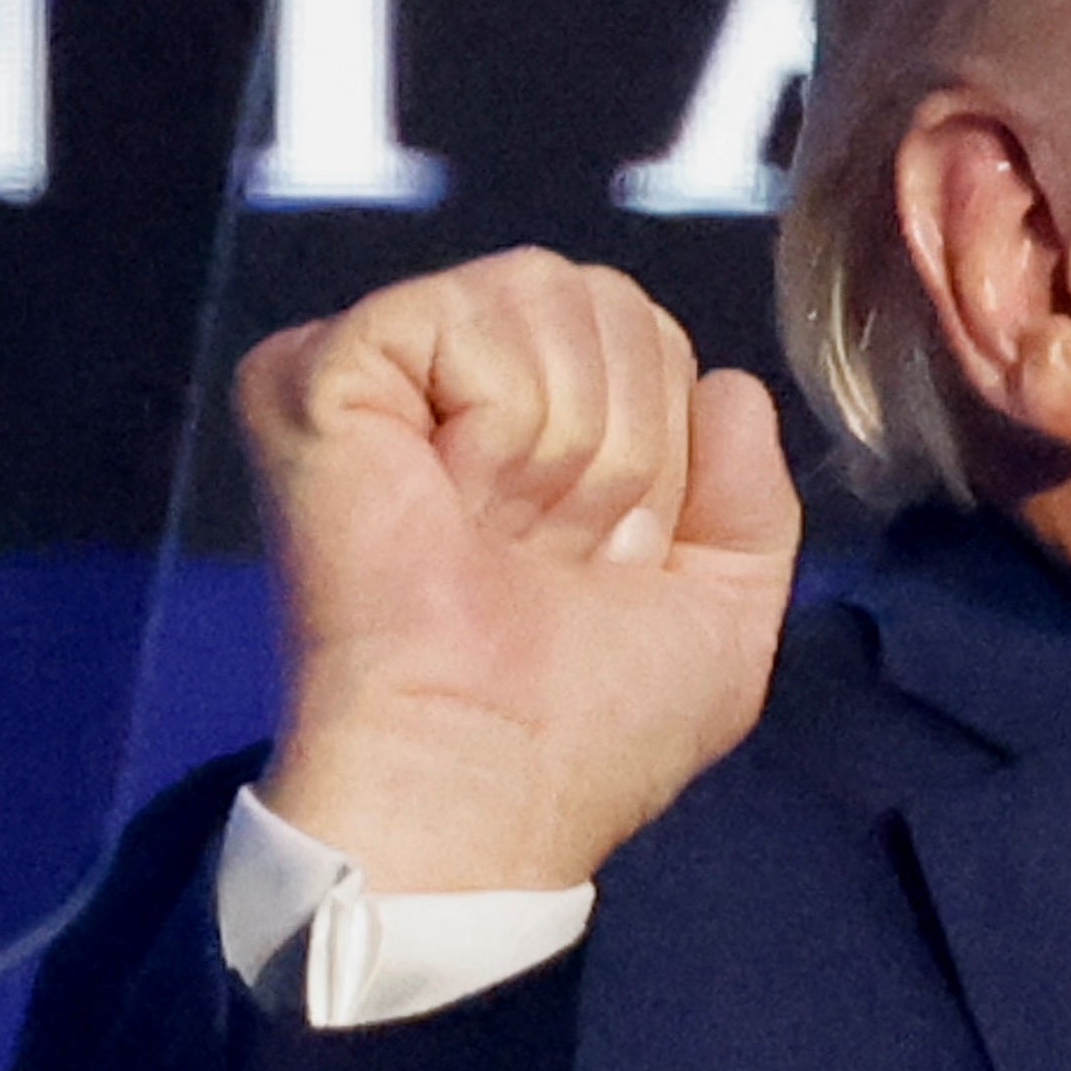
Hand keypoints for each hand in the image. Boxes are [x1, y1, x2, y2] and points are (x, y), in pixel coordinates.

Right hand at [241, 251, 804, 893]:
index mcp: (534, 427)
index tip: (610, 556)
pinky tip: (449, 501)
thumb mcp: (726, 613)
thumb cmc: (590, 724)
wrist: (489, 779)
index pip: (649, 336)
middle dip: (624, 442)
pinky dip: (498, 423)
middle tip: (547, 549)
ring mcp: (378, 370)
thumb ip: (754, 497)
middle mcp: (450, 385)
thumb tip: (730, 382)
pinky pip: (466, 315)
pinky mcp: (315, 369)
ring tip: (494, 532)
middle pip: (607, 297)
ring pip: (545, 291)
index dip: (667, 451)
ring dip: (565, 443)